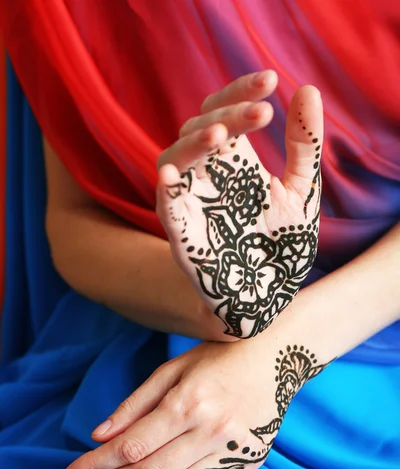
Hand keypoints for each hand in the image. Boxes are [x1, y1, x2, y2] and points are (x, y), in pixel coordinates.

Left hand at [64, 334, 328, 468]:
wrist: (278, 357)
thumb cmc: (220, 355)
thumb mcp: (174, 368)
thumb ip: (136, 403)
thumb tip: (99, 436)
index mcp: (189, 401)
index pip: (133, 445)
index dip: (98, 463)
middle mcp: (210, 430)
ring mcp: (232, 450)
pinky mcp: (247, 463)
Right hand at [156, 71, 323, 338]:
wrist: (271, 296)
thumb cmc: (282, 245)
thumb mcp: (300, 191)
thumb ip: (303, 146)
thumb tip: (307, 89)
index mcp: (233, 163)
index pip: (223, 112)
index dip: (239, 92)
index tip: (271, 79)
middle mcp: (207, 177)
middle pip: (200, 129)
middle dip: (227, 116)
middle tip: (262, 112)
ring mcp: (191, 202)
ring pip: (174, 158)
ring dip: (194, 145)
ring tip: (222, 137)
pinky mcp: (181, 233)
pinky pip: (164, 205)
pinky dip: (166, 188)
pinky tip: (174, 175)